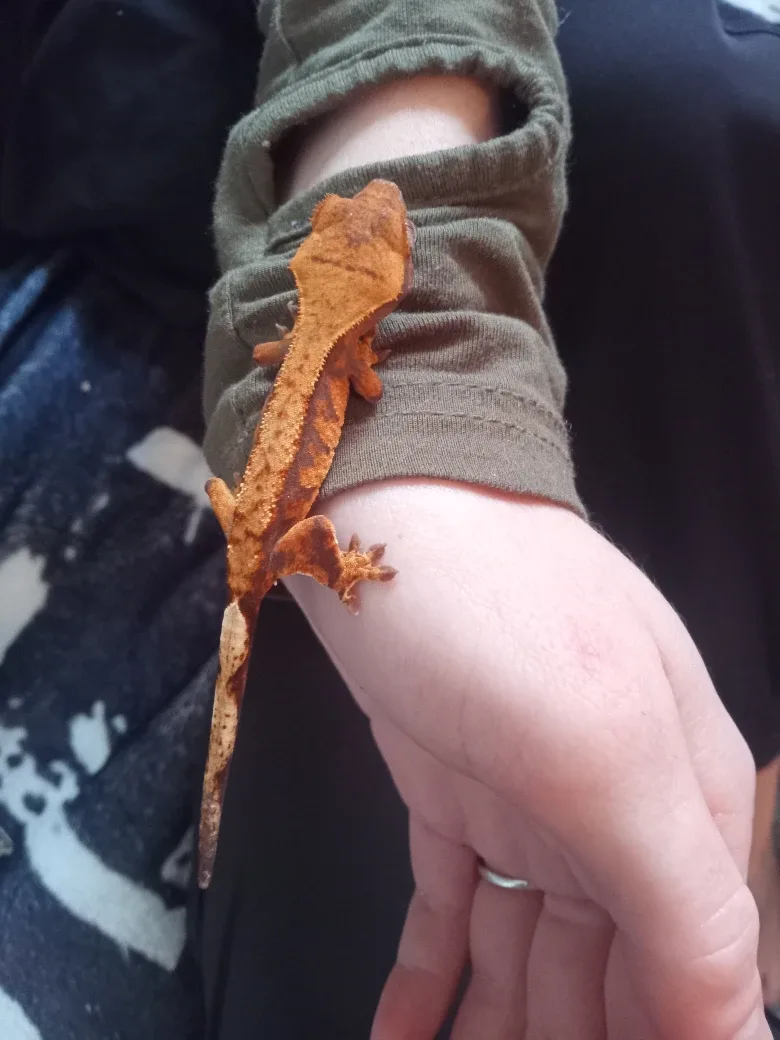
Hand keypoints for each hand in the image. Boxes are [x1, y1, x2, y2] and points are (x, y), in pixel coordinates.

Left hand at [287, 479, 766, 1039]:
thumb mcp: (603, 752)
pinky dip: (429, 981)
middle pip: (611, 978)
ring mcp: (528, 799)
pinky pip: (447, 908)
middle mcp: (616, 810)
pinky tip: (402, 1036)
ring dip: (502, 1030)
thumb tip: (743, 1029)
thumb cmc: (494, 613)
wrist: (376, 506)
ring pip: (528, 956)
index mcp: (680, 803)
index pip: (701, 972)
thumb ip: (685, 894)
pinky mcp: (448, 789)